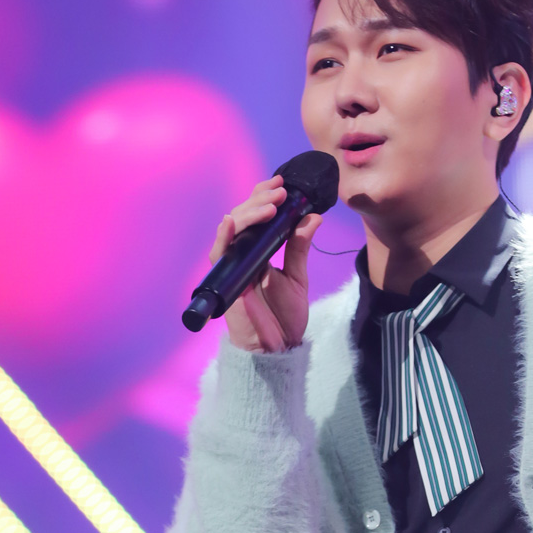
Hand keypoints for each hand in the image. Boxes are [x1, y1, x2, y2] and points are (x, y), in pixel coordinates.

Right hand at [212, 175, 321, 351]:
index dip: (264, 197)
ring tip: (271, 204)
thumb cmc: (283, 316)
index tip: (282, 185)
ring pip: (232, 229)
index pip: (256, 216)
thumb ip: (300, 247)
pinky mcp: (227, 280)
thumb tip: (312, 216)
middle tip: (280, 192)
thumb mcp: (297, 276)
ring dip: (250, 213)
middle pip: (244, 217)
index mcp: (258, 251)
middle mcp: (243, 254)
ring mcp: (233, 265)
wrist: (278, 347)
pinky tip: (232, 221)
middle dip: (260, 200)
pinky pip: (220, 254)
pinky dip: (224, 236)